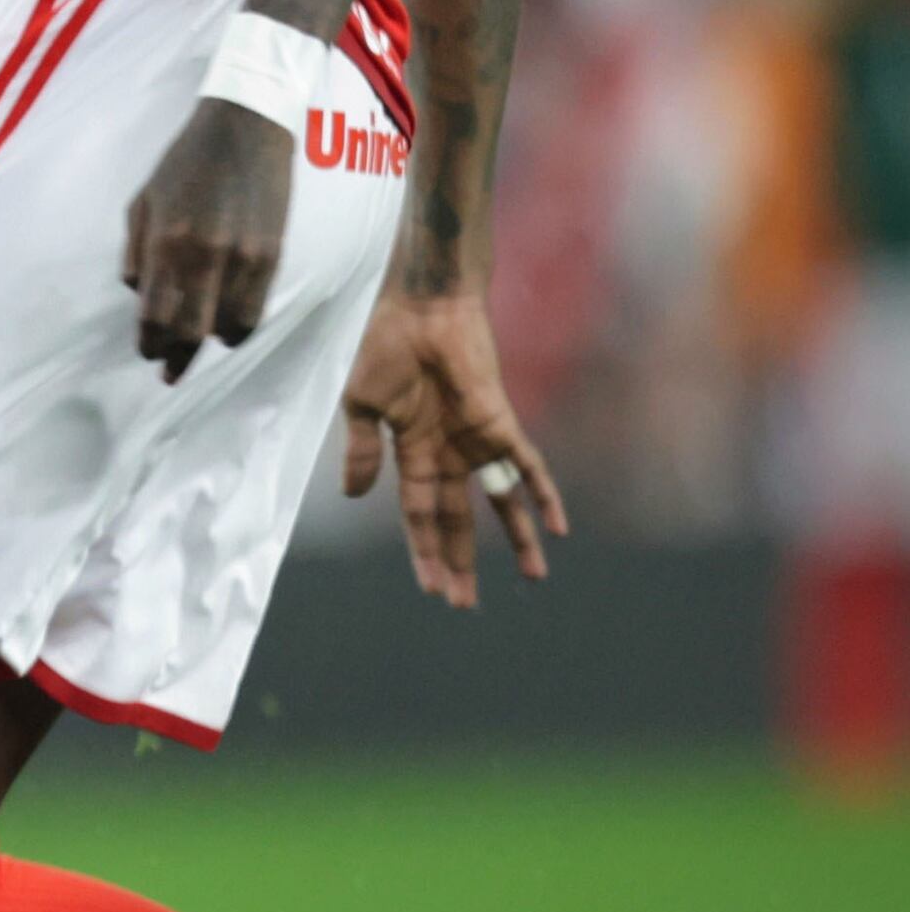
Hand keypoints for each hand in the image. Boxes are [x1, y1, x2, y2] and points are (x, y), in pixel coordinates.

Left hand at [120, 98, 293, 382]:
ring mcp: (244, 257)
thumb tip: (138, 295)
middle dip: (176, 357)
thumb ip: (136, 253)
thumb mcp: (142, 201)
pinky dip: (239, 327)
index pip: (155, 314)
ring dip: (208, 343)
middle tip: (168, 371)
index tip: (147, 354)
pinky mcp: (273, 254)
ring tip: (196, 347)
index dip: (150, 343)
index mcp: (167, 242)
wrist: (246, 128)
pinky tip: (227, 328)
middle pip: (190, 331)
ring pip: (226, 327)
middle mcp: (206, 256)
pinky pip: (256, 310)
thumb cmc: (185, 163)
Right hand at [337, 281, 565, 606]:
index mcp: (411, 451)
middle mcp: (448, 453)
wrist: (418, 307)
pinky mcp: (500, 422)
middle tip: (466, 604)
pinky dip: (545, 494)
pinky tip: (560, 527)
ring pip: (502, 501)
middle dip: (462, 560)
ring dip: (518, 539)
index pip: (418, 515)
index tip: (432, 588)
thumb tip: (351, 497)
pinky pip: (529, 465)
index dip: (425, 552)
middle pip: (458, 519)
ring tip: (535, 576)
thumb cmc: (382, 347)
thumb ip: (362, 450)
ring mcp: (477, 440)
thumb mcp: (360, 405)